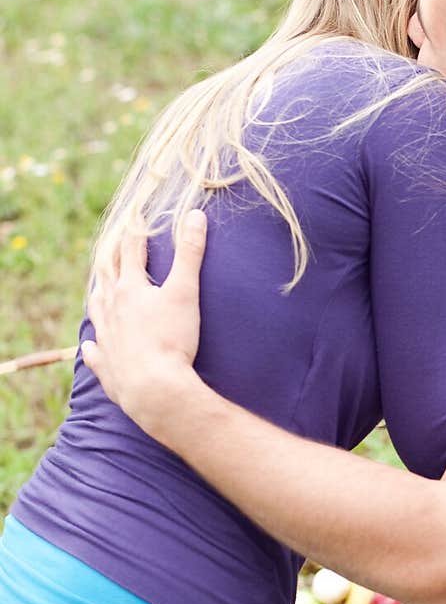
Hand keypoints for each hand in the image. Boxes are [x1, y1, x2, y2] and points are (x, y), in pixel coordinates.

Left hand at [81, 210, 206, 432]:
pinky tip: (91, 345)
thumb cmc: (171, 339)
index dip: (135, 234)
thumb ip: (190, 254)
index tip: (135, 220)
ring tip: (98, 291)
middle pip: (107, 280)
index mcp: (130, 289)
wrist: (153, 388)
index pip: (130, 253)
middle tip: (110, 250)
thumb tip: (195, 215)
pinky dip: (93, 347)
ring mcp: (106, 339)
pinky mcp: (107, 367)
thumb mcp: (185, 292)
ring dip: (98, 299)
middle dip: (111, 262)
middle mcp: (112, 310)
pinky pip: (95, 353)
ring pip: (97, 312)